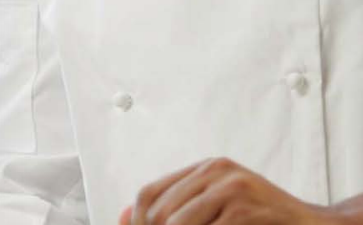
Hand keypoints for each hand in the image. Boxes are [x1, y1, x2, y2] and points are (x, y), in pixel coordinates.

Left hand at [118, 158, 325, 224]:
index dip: (136, 220)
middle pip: (160, 210)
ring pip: (179, 223)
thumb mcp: (219, 207)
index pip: (150, 192)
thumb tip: (123, 216)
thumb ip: (179, 208)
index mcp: (206, 168)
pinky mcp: (247, 208)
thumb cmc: (264, 221)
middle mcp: (216, 171)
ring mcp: (232, 187)